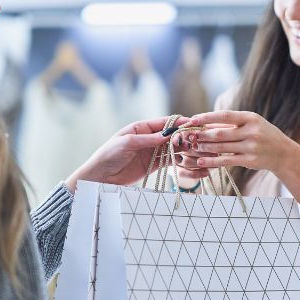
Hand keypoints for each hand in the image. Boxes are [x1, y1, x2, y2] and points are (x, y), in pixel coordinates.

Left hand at [65, 117, 209, 191]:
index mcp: (141, 127)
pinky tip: (192, 163)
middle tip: (198, 140)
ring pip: (173, 148)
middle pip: (171, 135)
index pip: (163, 122)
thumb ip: (148, 139)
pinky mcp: (153, 165)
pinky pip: (170, 162)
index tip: (192, 124)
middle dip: (185, 137)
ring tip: (199, 151)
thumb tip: (167, 134)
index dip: (178, 123)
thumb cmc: (108, 155)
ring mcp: (152, 152)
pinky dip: (181, 162)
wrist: (99, 177)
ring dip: (186, 149)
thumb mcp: (127, 143)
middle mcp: (148, 138)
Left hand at [186, 110, 293, 174]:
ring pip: (221, 147)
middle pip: (220, 133)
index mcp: (251, 118)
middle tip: (189, 136)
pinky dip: (212, 161)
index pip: (225, 115)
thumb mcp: (251, 124)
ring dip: (205, 147)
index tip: (193, 119)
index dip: (207, 117)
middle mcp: (252, 131)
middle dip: (202, 135)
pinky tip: (201, 161)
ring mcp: (252, 146)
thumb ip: (231, 124)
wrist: (283, 153)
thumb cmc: (263, 135)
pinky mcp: (250, 161)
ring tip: (193, 147)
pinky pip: (226, 161)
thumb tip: (205, 123)